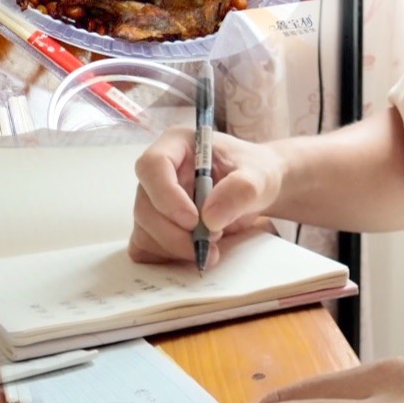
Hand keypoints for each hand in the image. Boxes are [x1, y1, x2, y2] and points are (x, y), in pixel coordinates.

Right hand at [130, 127, 283, 265]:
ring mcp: (152, 200)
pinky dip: (168, 257)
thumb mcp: (259, 176)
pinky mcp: (153, 226)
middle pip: (145, 205)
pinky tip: (194, 253)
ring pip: (144, 230)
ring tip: (212, 247)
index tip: (194, 220)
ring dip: (176, 247)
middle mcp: (157, 172)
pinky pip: (145, 247)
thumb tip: (210, 218)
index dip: (167, 196)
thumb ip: (240, 190)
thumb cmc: (254, 173)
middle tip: (212, 242)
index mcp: (176, 145)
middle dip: (176, 233)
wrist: (256, 191)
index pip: (152, 166)